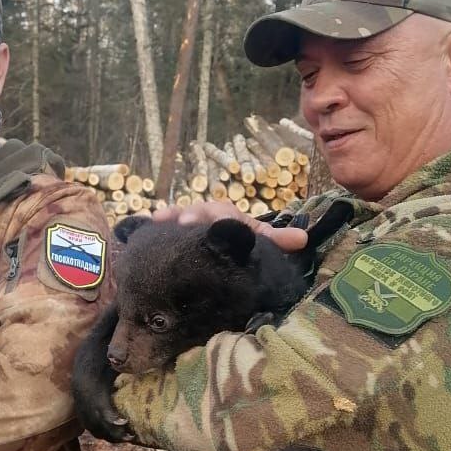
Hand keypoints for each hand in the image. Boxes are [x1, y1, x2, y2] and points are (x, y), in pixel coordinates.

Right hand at [152, 201, 307, 251]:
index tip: (222, 223)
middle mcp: (206, 214)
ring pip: (180, 214)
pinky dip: (155, 222)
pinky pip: (162, 224)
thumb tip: (303, 239)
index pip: (227, 214)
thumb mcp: (256, 240)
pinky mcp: (171, 230)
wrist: (214, 239)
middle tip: (186, 223)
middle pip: (200, 210)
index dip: (224, 219)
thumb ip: (275, 240)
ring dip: (172, 215)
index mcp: (227, 216)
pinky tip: (147, 221)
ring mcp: (187, 221)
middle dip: (194, 214)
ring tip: (161, 219)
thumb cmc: (236, 239)